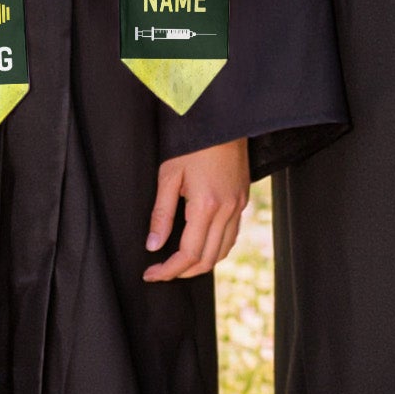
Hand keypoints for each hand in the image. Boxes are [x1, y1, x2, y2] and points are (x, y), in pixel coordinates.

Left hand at [143, 137, 249, 281]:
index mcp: (206, 205)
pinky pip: (232, 234)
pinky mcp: (243, 198)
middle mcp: (227, 209)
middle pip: (207, 258)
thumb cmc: (194, 143)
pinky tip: (201, 244)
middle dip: (183, 272)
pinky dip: (216, 247)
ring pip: (223, 250)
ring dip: (201, 263)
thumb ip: (162, 214)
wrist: (223, 119)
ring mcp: (238, 204)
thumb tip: (153, 245)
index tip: (151, 273)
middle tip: (161, 271)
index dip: (168, 270)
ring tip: (179, 263)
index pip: (188, 254)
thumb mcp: (169, 175)